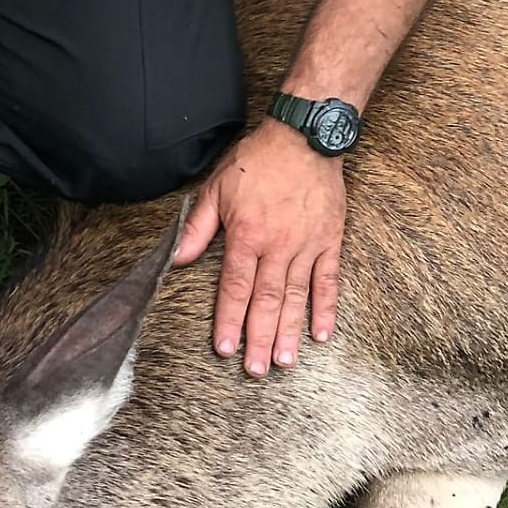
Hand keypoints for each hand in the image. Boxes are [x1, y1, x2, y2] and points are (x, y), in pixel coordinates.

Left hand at [174, 120, 346, 376]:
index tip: (226, 349)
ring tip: (285, 361)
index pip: (236, 287)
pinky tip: (321, 333)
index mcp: (247, 236)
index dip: (230, 320)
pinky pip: (328, 279)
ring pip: (296, 296)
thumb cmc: (257, 162)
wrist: (306, 136)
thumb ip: (198, 228)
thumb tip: (177, 259)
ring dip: (290, 331)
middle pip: (266, 300)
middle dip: (260, 337)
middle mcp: (278, 246)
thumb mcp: (217, 189)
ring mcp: (307, 245)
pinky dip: (326, 307)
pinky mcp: (330, 240)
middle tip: (256, 371)